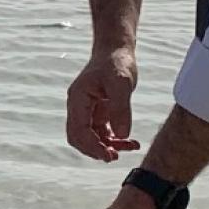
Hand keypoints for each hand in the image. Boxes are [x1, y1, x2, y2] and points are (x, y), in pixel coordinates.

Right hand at [65, 47, 139, 161]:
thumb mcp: (121, 83)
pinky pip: (102, 133)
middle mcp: (79, 106)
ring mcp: (88, 111)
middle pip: (79, 138)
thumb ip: (121, 108)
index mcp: (78, 99)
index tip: (109, 155)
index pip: (78, 130)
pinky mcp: (98, 113)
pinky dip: (115, 140)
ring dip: (107, 147)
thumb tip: (122, 135)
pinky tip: (130, 142)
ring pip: (91, 138)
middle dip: (95, 150)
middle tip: (114, 157)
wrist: (117, 51)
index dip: (91, 146)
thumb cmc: (117, 62)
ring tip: (128, 149)